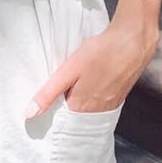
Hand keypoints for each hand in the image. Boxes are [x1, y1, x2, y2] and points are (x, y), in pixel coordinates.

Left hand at [24, 10, 158, 117]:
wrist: (132, 42)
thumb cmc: (100, 53)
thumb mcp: (68, 70)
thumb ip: (49, 93)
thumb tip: (29, 114)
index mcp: (81, 109)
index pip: (60, 120)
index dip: (52, 112)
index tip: (46, 104)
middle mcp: (97, 113)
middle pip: (75, 117)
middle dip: (65, 108)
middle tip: (59, 91)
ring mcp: (110, 106)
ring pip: (88, 110)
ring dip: (79, 102)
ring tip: (73, 86)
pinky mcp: (118, 98)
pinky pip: (100, 105)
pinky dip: (92, 98)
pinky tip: (90, 83)